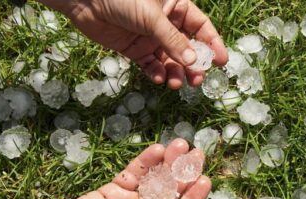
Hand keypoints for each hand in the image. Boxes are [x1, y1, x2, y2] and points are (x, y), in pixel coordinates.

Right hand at [6, 139, 210, 198]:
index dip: (193, 198)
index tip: (205, 180)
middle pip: (170, 193)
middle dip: (185, 174)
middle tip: (197, 155)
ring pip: (154, 179)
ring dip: (168, 163)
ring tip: (181, 146)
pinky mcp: (111, 192)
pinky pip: (132, 174)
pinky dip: (144, 162)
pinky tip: (157, 150)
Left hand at [39, 0, 227, 88]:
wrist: (84, 1)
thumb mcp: (151, 17)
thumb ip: (172, 40)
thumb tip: (192, 62)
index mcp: (176, 8)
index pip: (201, 27)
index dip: (212, 44)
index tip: (221, 61)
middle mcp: (166, 24)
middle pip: (187, 48)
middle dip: (193, 65)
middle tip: (197, 79)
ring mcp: (151, 38)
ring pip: (171, 60)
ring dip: (176, 73)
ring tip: (176, 84)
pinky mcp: (135, 50)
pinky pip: (151, 66)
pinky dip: (157, 74)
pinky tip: (160, 79)